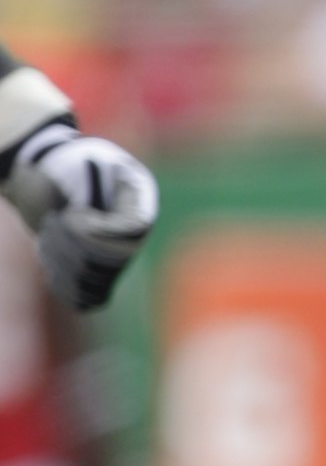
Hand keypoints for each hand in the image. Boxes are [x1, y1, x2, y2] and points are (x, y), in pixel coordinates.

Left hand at [10, 123, 160, 311]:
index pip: (134, 229)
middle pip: (115, 261)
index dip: (100, 229)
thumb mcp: (74, 167)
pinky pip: (85, 299)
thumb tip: (90, 210)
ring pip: (95, 282)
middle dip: (74, 247)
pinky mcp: (96, 278)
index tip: (70, 213)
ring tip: (47, 236)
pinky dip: (62, 285)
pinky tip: (49, 260)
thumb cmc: (63, 167)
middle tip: (51, 223)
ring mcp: (116, 259)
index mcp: (138, 202)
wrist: (48, 182)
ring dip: (61, 262)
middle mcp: (133, 235)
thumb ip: (86, 187)